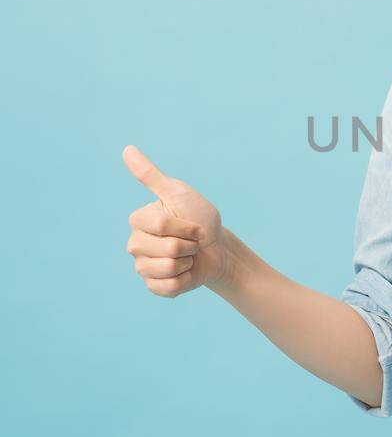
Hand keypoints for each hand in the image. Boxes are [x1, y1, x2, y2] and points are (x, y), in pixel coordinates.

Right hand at [123, 144, 226, 294]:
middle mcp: (135, 244)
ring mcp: (143, 266)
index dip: (186, 226)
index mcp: (139, 220)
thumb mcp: (178, 193)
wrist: (217, 249)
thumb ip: (151, 175)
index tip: (194, 225)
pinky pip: (168, 287)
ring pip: (166, 268)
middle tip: (191, 242)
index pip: (161, 225)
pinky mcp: (154, 286)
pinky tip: (186, 272)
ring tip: (188, 257)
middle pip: (165, 248)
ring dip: (188, 262)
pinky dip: (186, 280)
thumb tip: (127, 149)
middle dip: (189, 245)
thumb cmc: (200, 218)